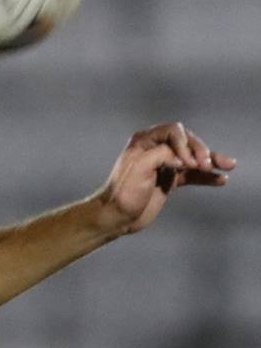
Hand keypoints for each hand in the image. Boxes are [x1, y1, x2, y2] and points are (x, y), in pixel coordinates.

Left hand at [97, 121, 235, 234]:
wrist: (116, 216)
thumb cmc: (123, 192)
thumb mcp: (140, 168)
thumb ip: (162, 155)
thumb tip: (183, 157)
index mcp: (143, 141)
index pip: (173, 131)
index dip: (184, 143)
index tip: (187, 163)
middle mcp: (155, 148)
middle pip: (187, 142)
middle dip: (200, 151)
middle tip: (206, 165)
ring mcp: (164, 164)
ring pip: (193, 158)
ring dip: (211, 161)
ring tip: (229, 165)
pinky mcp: (170, 180)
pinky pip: (193, 175)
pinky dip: (207, 177)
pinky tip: (222, 179)